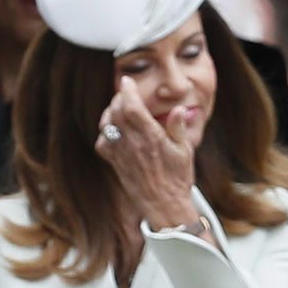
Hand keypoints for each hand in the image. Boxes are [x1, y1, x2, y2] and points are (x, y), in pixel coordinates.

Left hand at [97, 75, 205, 235]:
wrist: (163, 206)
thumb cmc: (177, 179)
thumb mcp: (185, 151)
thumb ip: (178, 128)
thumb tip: (178, 109)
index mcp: (151, 137)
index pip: (133, 107)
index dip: (127, 91)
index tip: (127, 81)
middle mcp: (133, 144)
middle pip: (117, 112)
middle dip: (119, 99)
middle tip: (126, 94)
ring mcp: (121, 154)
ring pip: (107, 125)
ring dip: (110, 113)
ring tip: (119, 108)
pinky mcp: (116, 164)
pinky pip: (103, 143)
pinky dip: (105, 133)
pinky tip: (114, 131)